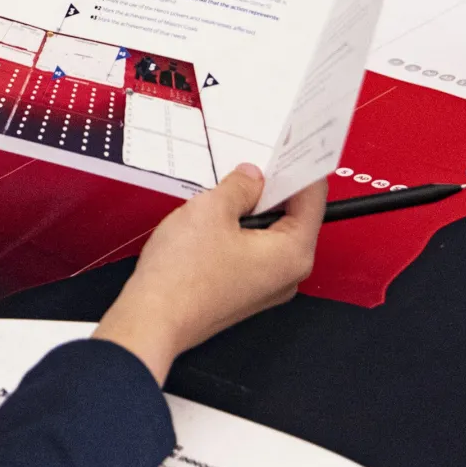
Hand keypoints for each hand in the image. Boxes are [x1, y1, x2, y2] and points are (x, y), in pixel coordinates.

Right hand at [94, 165, 325, 383]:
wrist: (153, 318)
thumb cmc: (183, 274)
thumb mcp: (212, 210)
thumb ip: (240, 186)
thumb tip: (252, 177)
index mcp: (293, 253)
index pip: (312, 199)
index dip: (298, 169)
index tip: (288, 148)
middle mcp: (288, 275)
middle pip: (292, 218)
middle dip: (269, 191)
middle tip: (246, 168)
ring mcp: (265, 287)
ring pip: (268, 235)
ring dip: (248, 212)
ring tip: (219, 198)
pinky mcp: (243, 292)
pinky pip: (251, 253)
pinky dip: (236, 233)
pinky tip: (210, 225)